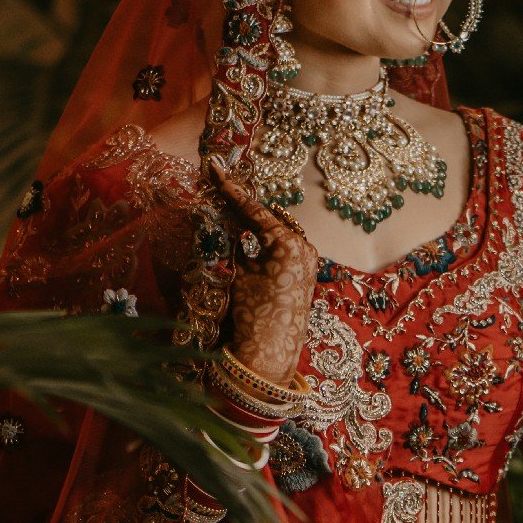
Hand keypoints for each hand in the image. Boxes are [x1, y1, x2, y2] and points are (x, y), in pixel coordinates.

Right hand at [208, 159, 320, 385]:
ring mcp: (307, 259)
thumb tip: (227, 223)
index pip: (252, 210)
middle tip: (220, 186)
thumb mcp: (238, 274)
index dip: (231, 190)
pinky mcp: (305, 271)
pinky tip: (248, 235)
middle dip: (243, 205)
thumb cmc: (252, 314)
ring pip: (275, 229)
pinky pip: (282, 246)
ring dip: (254, 222)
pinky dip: (265, 239)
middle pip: (266, 216)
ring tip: (230, 209)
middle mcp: (302, 246)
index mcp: (286, 243)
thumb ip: (234, 244)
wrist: (269, 353)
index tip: (215, 169)